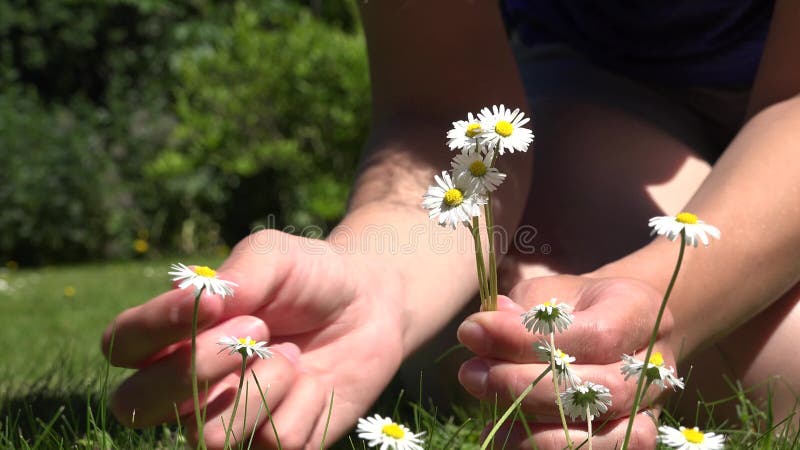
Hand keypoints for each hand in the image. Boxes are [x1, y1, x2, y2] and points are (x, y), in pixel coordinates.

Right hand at [101, 229, 406, 448]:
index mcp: (174, 332)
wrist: (374, 303)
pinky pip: (275, 442)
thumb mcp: (271, 256)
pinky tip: (317, 382)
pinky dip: (305, 405)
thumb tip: (198, 307)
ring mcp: (229, 418)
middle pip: (138, 404)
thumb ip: (232, 278)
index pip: (121, 344)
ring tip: (293, 356)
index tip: (216, 302)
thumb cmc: (311, 275)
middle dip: (199, 366)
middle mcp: (189, 383)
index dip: (153, 328)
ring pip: (210, 436)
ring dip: (261, 388)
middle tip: (258, 328)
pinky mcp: (277, 441)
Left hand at [457, 275, 676, 449]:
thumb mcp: (546, 293)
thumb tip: (480, 333)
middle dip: (524, 386)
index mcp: (639, 312)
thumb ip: (518, 312)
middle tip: (472, 374)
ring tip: (489, 423)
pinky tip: (508, 441)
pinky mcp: (632, 440)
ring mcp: (648, 411)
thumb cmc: (572, 307)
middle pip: (599, 391)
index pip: (595, 336)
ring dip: (536, 434)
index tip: (473, 331)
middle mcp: (654, 367)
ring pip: (604, 439)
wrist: (613, 329)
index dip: (529, 340)